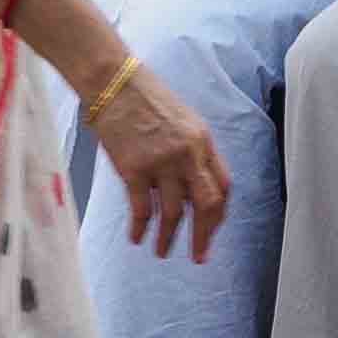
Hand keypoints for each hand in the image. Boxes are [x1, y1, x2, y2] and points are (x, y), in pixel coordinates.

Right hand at [84, 59, 231, 262]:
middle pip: (206, 204)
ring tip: (162, 253)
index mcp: (203, 141)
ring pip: (174, 213)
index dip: (219, 214)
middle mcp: (188, 153)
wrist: (114, 81)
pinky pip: (142, 209)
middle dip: (203, 234)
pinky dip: (141, 228)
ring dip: (169, 238)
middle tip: (198, 256)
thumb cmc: (146, 98)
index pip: (223, 186)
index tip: (212, 231)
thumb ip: (192, 152)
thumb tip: (194, 186)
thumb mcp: (183, 120)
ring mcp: (161, 162)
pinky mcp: (133, 168)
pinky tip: (137, 239)